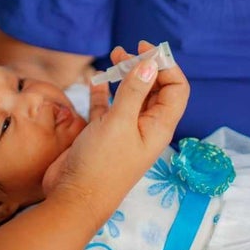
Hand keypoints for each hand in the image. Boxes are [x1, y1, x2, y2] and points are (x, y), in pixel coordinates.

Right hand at [42, 40, 189, 222]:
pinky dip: (105, 92)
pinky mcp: (102, 134)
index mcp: (159, 126)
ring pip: (131, 96)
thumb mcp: (119, 123)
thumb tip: (150, 64)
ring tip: (112, 57)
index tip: (146, 50)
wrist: (73, 200)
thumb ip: (134, 91)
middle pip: (155, 89)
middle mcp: (145, 127)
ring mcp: (124, 131)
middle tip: (125, 51)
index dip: (166, 66)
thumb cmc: (101, 165)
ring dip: (125, 75)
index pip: (176, 89)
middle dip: (145, 67)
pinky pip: (108, 107)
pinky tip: (97, 80)